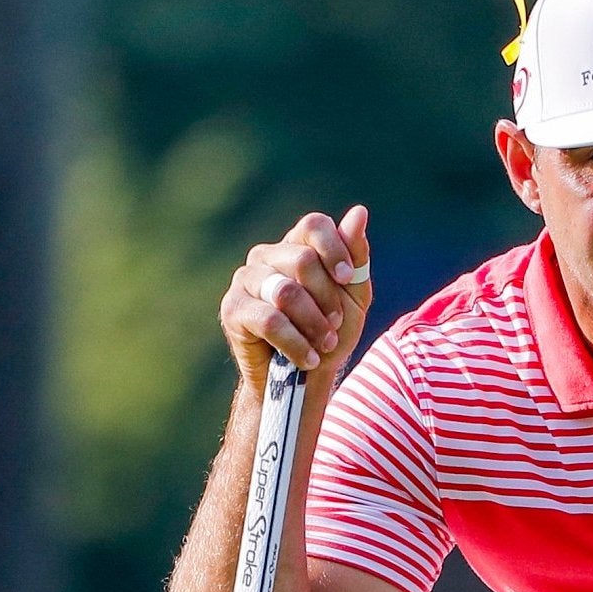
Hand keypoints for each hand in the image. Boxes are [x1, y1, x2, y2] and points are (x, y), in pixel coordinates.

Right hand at [221, 205, 373, 387]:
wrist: (304, 378)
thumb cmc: (329, 333)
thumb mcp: (352, 297)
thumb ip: (355, 257)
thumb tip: (359, 212)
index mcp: (296, 247)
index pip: (313, 225)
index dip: (334, 249)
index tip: (346, 278)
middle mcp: (266, 256)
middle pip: (303, 260)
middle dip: (328, 299)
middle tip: (335, 324)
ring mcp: (246, 280)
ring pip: (286, 292)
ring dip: (314, 324)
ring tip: (325, 345)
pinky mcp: (233, 309)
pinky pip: (270, 321)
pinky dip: (296, 344)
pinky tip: (308, 358)